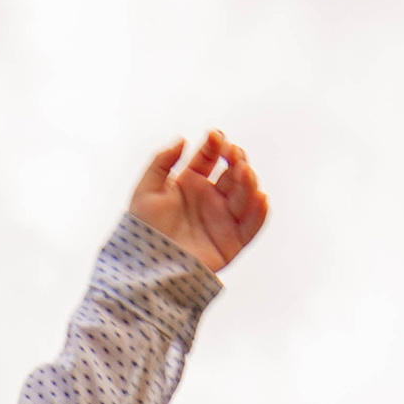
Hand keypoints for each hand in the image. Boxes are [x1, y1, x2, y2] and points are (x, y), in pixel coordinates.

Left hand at [129, 129, 268, 275]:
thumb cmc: (143, 231)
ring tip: (243, 171)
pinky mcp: (231, 243)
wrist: (147, 267)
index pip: (210, 157)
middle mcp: (209, 199)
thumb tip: (183, 139)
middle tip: (232, 154)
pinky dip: (260, 213)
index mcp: (190, 183)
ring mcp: (222, 220)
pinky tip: (261, 197)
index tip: (213, 136)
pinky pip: (252, 226)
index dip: (215, 144)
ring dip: (249, 181)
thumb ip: (161, 161)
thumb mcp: (145, 190)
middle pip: (233, 173)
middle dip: (236, 159)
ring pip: (245, 195)